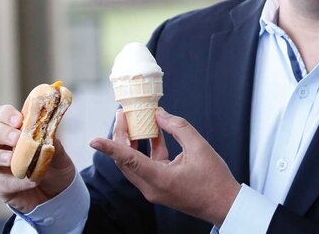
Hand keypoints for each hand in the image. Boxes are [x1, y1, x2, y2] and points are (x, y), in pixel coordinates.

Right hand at [0, 104, 75, 212]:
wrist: (58, 193)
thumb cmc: (54, 166)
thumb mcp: (59, 153)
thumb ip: (52, 141)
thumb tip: (47, 129)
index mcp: (16, 131)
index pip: (3, 115)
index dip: (7, 115)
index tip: (19, 120)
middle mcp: (3, 146)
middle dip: (3, 133)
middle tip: (17, 138)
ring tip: (13, 159)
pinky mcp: (0, 186)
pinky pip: (0, 182)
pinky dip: (16, 182)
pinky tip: (32, 181)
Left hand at [89, 108, 240, 225]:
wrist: (224, 204)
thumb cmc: (214, 179)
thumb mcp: (199, 147)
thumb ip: (178, 127)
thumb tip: (159, 114)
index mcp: (160, 179)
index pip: (129, 161)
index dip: (110, 148)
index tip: (94, 140)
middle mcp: (152, 187)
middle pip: (125, 161)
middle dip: (120, 136)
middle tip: (122, 114)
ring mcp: (154, 190)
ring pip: (133, 164)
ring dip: (131, 142)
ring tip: (132, 119)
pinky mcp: (158, 188)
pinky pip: (145, 167)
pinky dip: (145, 150)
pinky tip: (152, 132)